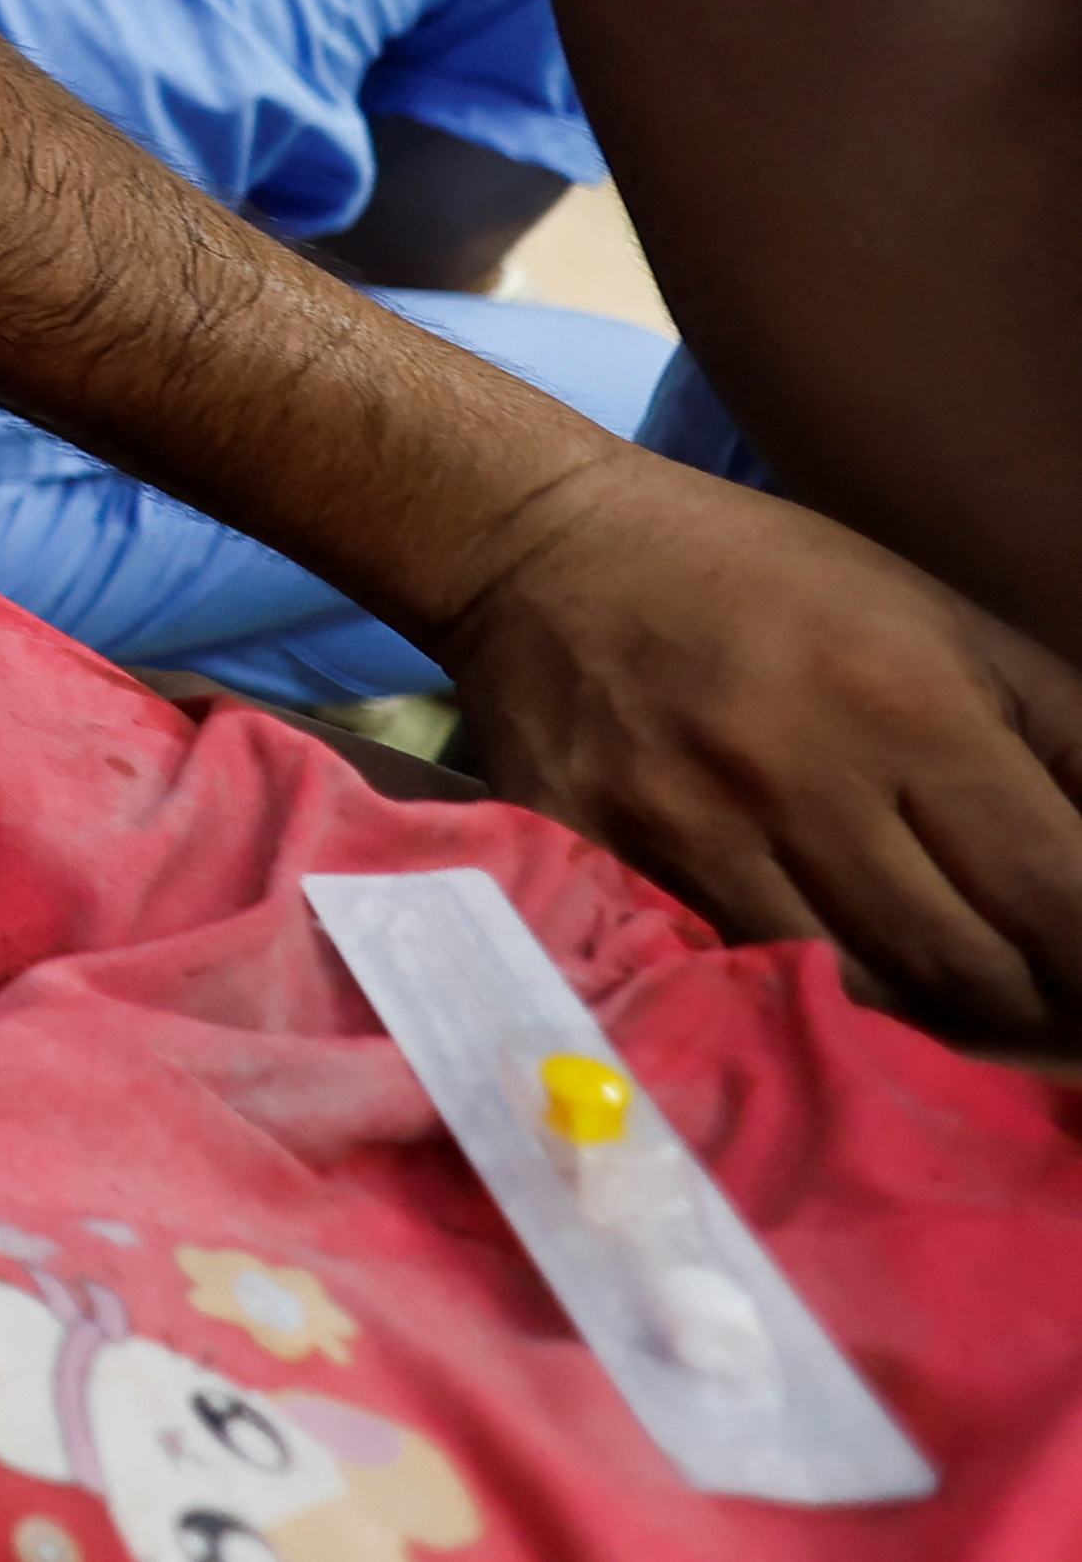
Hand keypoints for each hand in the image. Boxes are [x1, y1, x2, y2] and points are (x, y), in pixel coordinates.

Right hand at [437, 449, 1081, 1038]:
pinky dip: (795, 1007)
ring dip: (923, 1024)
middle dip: (1035, 1015)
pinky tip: (827, 999)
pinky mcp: (594, 861)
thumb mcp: (946, 625)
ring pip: (853, 1001)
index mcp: (906, 704)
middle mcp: (795, 774)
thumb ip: (1065, 745)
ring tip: (952, 1014)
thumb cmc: (770, 582)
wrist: (539, 545)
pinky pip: (729, 981)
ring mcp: (682, 829)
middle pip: (966, 974)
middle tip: (1051, 1017)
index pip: (1057, 901)